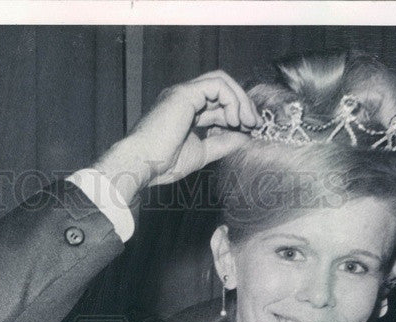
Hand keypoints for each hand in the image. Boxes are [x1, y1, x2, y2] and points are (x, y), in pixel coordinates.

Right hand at [94, 71, 258, 204]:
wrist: (141, 165)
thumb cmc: (162, 164)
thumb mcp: (201, 153)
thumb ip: (222, 143)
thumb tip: (244, 138)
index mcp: (184, 111)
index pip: (217, 104)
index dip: (236, 114)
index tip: (249, 130)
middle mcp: (184, 98)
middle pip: (222, 89)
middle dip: (242, 105)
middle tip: (254, 124)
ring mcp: (183, 93)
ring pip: (221, 82)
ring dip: (240, 100)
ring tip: (247, 122)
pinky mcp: (185, 93)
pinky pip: (217, 85)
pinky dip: (231, 100)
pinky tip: (234, 119)